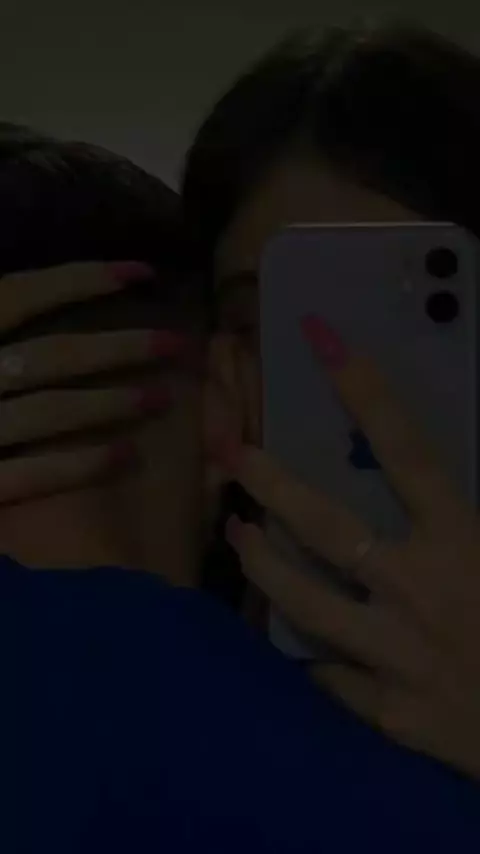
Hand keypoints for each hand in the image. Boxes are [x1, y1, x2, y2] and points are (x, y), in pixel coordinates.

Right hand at [0, 261, 185, 502]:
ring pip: (49, 412)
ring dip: (110, 403)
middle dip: (119, 348)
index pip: (22, 295)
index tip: (141, 273)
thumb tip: (26, 288)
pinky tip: (125, 456)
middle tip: (175, 346)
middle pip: (52, 356)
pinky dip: (78, 466)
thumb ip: (0, 308)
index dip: (83, 280)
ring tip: (161, 399)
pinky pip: (29, 475)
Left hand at [224, 316, 479, 778]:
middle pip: (326, 527)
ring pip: (305, 602)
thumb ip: (466, 517)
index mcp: (463, 544)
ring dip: (263, 565)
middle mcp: (418, 590)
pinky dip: (313, 657)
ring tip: (236, 534)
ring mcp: (396, 654)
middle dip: (272, 485)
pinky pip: (331, 677)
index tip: (323, 340)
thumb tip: (429, 481)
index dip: (365, 392)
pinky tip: (295, 641)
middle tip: (230, 455)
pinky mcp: (388, 712)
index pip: (407, 453)